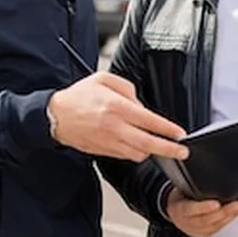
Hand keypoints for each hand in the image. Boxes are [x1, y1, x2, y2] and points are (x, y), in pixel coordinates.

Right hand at [48, 72, 189, 161]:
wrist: (55, 116)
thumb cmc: (79, 96)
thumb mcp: (103, 79)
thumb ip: (127, 88)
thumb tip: (141, 105)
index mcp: (115, 107)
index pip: (148, 120)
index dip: (167, 129)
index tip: (180, 134)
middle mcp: (113, 127)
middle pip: (148, 144)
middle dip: (169, 150)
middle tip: (182, 151)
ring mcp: (108, 142)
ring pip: (138, 154)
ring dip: (151, 151)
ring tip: (160, 146)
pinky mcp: (103, 151)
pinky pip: (126, 156)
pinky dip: (136, 152)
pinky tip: (140, 145)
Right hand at [165, 187, 237, 236]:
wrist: (175, 211)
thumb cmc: (181, 197)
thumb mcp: (181, 189)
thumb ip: (193, 186)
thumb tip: (211, 177)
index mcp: (179, 209)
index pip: (190, 209)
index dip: (203, 207)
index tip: (217, 204)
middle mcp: (187, 222)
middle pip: (206, 220)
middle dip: (223, 212)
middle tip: (237, 204)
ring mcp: (195, 230)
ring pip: (214, 226)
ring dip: (230, 216)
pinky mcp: (204, 234)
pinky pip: (218, 229)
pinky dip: (229, 220)